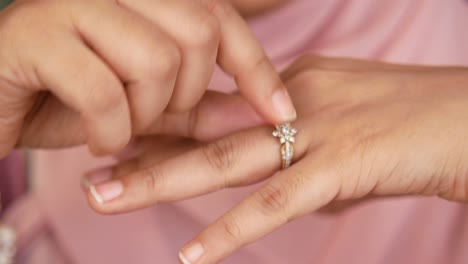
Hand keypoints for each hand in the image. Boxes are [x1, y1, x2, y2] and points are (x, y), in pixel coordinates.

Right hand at [0, 0, 294, 157]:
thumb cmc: (74, 101)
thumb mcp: (150, 109)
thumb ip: (203, 110)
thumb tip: (262, 115)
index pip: (222, 20)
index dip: (258, 70)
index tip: (282, 114)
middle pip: (197, 34)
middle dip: (186, 94)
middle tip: (154, 117)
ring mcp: (72, 3)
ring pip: (155, 60)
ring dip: (145, 114)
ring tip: (121, 128)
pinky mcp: (35, 34)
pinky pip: (105, 91)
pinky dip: (110, 131)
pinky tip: (97, 140)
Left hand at [83, 56, 467, 262]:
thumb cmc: (413, 125)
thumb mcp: (345, 133)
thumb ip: (304, 159)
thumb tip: (277, 195)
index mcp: (292, 90)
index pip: (216, 114)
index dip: (166, 133)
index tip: (122, 149)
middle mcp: (293, 104)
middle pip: (205, 132)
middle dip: (144, 155)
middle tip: (91, 173)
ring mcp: (315, 132)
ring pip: (223, 161)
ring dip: (160, 183)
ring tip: (105, 199)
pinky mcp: (343, 165)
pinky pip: (277, 202)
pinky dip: (232, 231)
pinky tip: (192, 257)